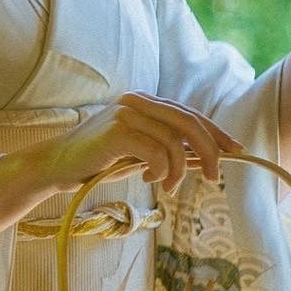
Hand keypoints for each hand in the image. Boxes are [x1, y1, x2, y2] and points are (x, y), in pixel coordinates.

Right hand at [31, 92, 242, 194]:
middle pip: (189, 123)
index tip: (234, 151)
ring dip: (179, 170)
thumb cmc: (97, 161)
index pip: (190, 114)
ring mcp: (126, 114)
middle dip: (209, 151)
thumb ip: (165, 148)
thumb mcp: (137, 153)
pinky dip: (162, 170)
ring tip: (168, 188)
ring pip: (174, 141)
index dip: (215, 133)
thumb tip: (205, 158)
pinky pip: (156, 152)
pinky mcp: (116, 131)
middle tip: (214, 176)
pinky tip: (151, 180)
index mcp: (144, 103)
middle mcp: (137, 102)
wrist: (56, 165)